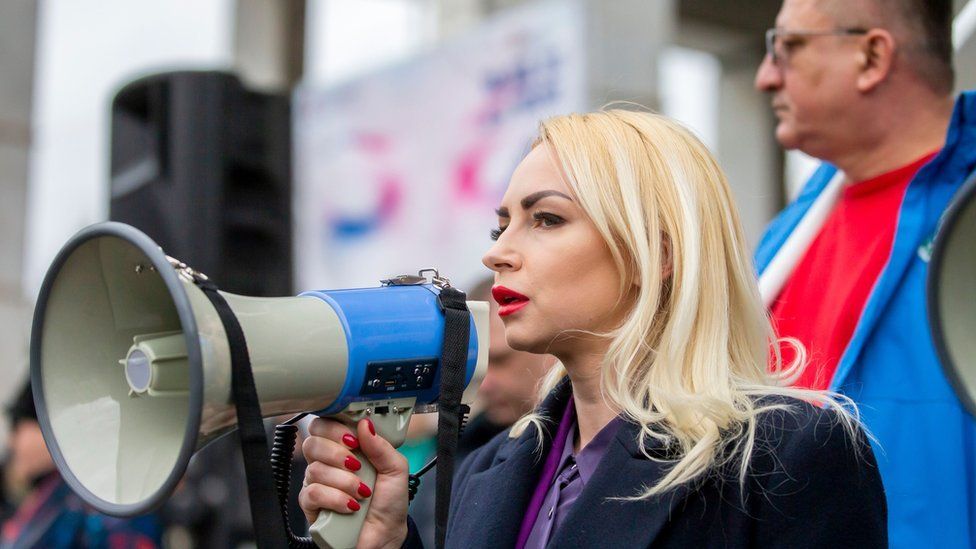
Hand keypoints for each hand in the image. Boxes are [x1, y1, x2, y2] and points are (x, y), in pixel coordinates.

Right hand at [300, 417, 409, 548]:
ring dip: (343, 481)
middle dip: (337, 452)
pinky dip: (335, 498)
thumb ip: (381, 446)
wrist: (386, 535)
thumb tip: (365, 424)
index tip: (353, 438)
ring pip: (314, 469)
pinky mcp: (311, 506)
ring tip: (362, 493)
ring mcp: (318, 483)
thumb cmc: (389, 502)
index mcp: (346, 449)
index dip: (334, 427)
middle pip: (312, 442)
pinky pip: (312, 493)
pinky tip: (350, 506)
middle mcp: (328, 463)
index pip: (324, 426)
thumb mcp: (396, 469)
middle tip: (357, 465)